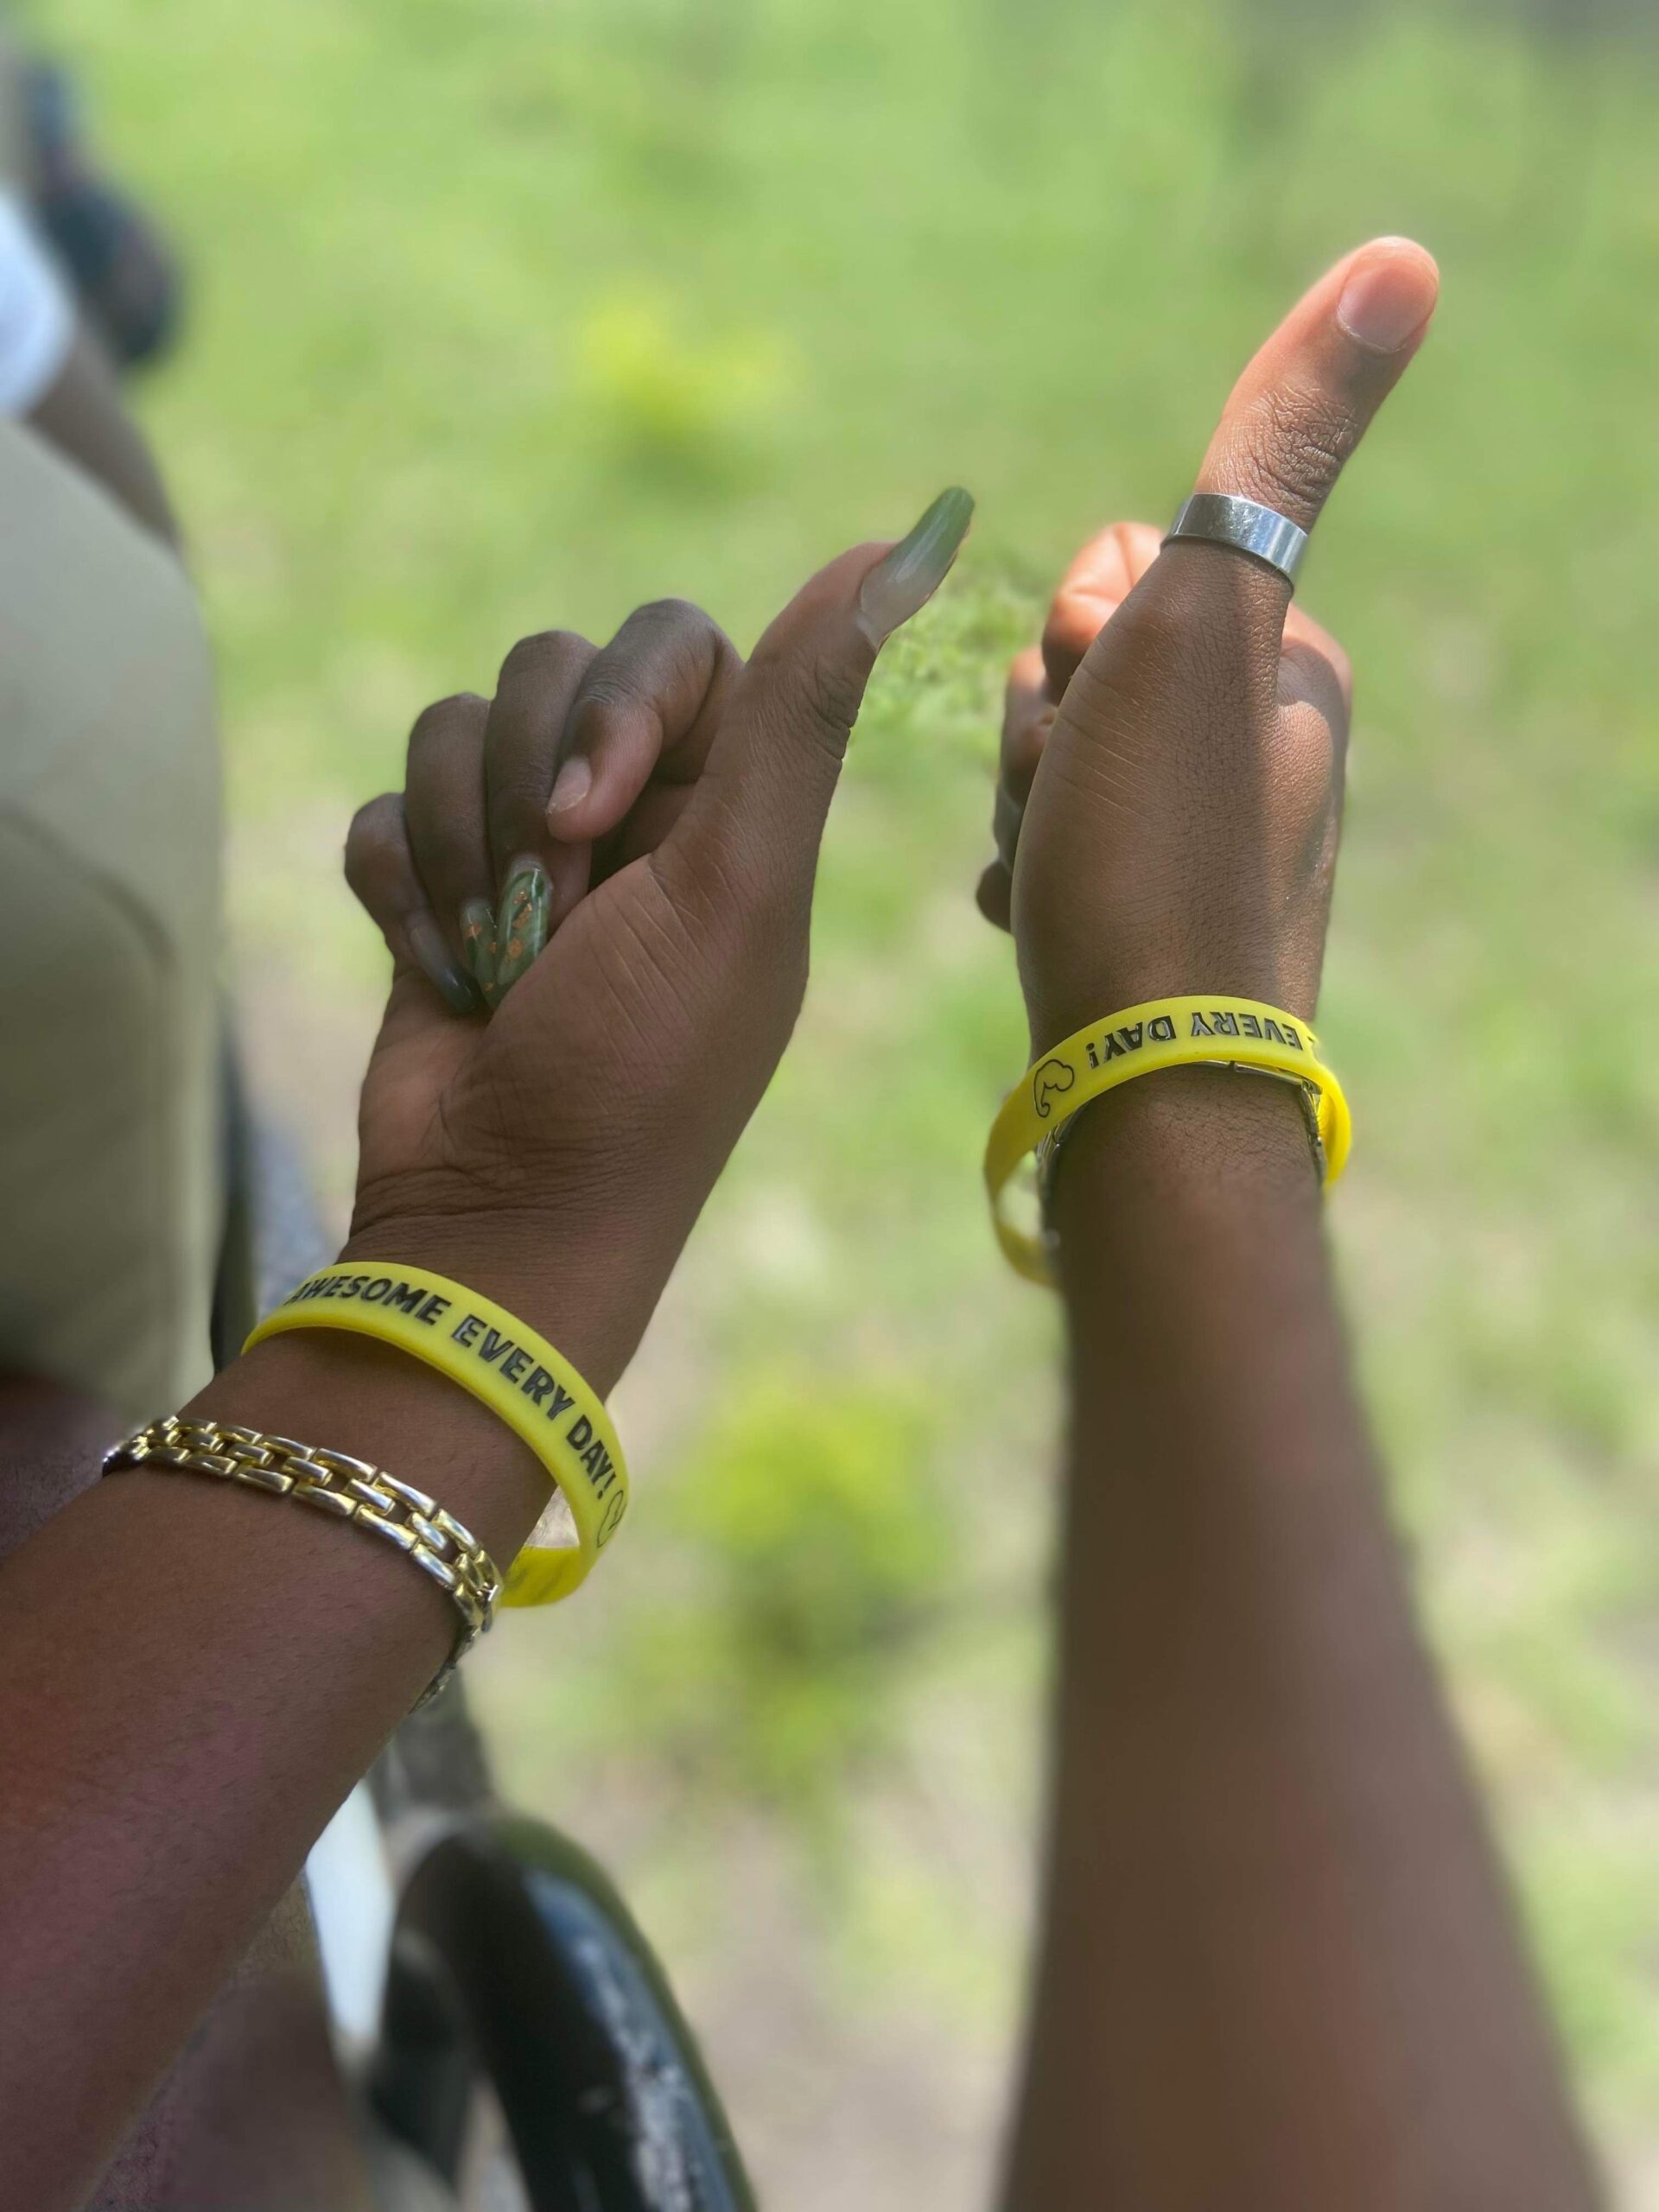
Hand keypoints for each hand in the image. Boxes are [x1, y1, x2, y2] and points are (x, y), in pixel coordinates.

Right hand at [342, 490, 972, 1389]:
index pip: (668, 639)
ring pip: (453, 731)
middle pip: (546, 669)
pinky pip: (382, 809)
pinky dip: (401, 895)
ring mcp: (528, 850)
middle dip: (528, 801)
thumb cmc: (639, 1068)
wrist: (502, 1219)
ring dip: (462, 858)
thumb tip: (908, 537)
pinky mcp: (433, 889)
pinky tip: (443, 977)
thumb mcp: (740, 885)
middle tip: (556, 924)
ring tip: (502, 967)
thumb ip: (802, 712)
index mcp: (734, 800)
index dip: (614, 706)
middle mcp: (638, 811)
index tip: (596, 821)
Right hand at [977, 238, 1436, 1052]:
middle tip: (1078, 809)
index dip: (1074, 634)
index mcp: (1291, 664)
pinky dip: (1030, 868)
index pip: (1110, 567)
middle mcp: (1267, 744)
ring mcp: (1211, 834)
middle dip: (1042, 729)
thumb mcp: (1205, 621)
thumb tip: (1406, 257)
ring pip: (1047, 754)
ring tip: (1060, 874)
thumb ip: (1282, 445)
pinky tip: (1042, 916)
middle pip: (1070, 662)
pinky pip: (1048, 841)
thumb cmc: (1160, 851)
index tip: (1107, 722)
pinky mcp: (1159, 911)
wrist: (1146, 1079)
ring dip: (1025, 802)